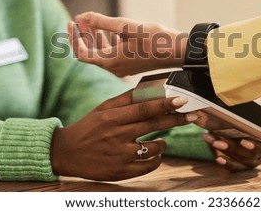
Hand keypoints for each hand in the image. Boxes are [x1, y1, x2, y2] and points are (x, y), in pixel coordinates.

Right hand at [50, 91, 197, 180]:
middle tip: (193, 116)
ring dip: (164, 143)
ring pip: (153, 148)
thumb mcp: (103, 108)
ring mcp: (119, 155)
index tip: (182, 99)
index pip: (143, 108)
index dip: (164, 103)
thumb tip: (149, 89)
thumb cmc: (89, 126)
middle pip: (153, 125)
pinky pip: (147, 166)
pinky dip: (156, 159)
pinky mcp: (120, 171)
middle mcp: (117, 135)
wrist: (66, 152)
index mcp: (112, 117)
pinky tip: (155, 154)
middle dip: (176, 120)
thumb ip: (125, 99)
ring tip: (162, 140)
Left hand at [68, 12, 187, 76]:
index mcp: (110, 62)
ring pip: (101, 52)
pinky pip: (112, 52)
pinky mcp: (131, 63)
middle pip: (90, 52)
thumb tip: (83, 16)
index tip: (71, 21)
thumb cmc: (156, 39)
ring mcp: (123, 66)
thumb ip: (103, 22)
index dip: (73, 38)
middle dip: (82, 35)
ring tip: (89, 21)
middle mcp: (114, 67)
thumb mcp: (127, 27)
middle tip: (78, 19)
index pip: (81, 53)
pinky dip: (107, 40)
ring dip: (94, 36)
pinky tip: (108, 29)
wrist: (179, 51)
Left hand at [195, 112, 260, 170]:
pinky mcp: (244, 166)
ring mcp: (254, 161)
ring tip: (212, 142)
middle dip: (231, 146)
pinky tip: (217, 158)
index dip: (253, 145)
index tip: (243, 141)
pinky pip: (236, 167)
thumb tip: (229, 100)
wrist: (252, 132)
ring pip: (241, 160)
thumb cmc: (251, 122)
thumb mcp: (251, 116)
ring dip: (225, 151)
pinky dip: (227, 163)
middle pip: (248, 154)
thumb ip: (244, 113)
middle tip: (216, 139)